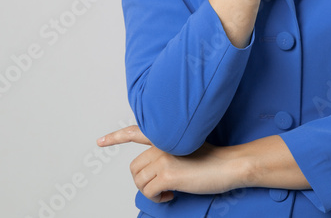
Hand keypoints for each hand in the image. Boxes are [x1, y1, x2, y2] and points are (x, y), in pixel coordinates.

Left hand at [96, 125, 243, 202]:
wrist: (229, 164)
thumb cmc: (213, 160)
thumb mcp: (187, 149)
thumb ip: (169, 152)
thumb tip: (156, 171)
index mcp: (165, 136)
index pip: (135, 132)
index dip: (116, 137)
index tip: (100, 141)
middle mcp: (161, 144)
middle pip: (134, 168)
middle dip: (144, 182)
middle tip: (162, 187)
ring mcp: (163, 158)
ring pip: (139, 181)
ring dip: (151, 191)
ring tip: (169, 190)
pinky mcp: (168, 174)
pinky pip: (149, 191)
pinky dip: (158, 198)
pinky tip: (172, 194)